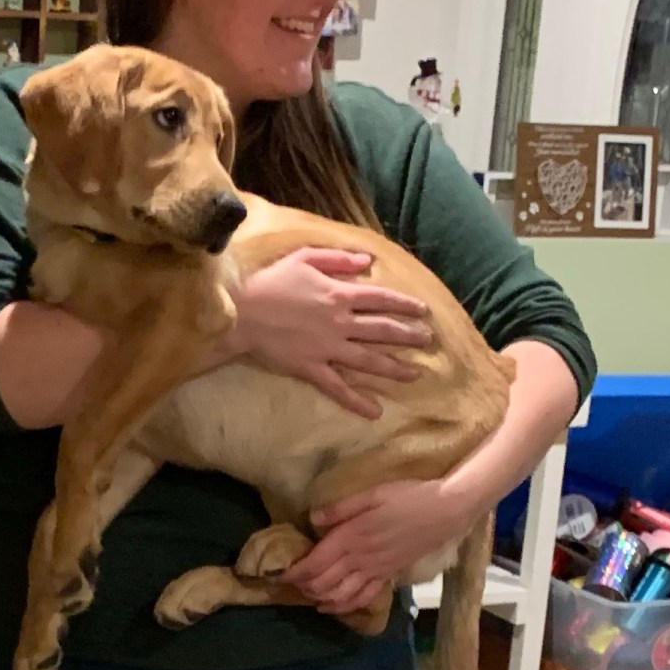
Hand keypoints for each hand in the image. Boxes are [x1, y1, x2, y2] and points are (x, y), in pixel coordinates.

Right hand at [230, 248, 431, 417]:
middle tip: (428, 341)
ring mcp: (327, 348)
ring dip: (394, 367)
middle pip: (382, 330)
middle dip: (408, 335)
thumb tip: (368, 261)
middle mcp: (340, 323)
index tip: (423, 311)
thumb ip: (338, 258)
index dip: (404, 305)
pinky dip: (357, 401)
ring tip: (415, 373)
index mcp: (339, 294)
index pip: (381, 299)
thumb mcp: (304, 258)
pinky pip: (338, 388)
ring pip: (368, 360)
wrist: (241, 312)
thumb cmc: (271, 281)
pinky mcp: (312, 368)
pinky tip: (375, 411)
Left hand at [281, 479, 465, 613]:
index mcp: (352, 537)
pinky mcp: (389, 576)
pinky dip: (344, 606)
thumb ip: (341, 508)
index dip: (295, 572)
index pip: (316, 563)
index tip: (278, 574)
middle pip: (324, 582)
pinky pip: (363, 598)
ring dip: (320, 598)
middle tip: (287, 585)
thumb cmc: (407, 497)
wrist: (444, 513)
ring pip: (341, 595)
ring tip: (306, 596)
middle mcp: (360, 559)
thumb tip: (313, 518)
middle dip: (303, 587)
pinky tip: (333, 607)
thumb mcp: (372, 494)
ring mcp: (376, 571)